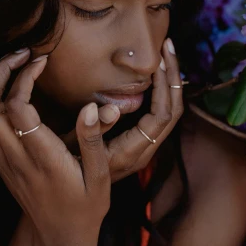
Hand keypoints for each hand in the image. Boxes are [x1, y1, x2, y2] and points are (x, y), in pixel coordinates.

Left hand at [0, 50, 110, 245]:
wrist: (60, 238)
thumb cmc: (86, 206)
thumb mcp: (100, 175)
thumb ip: (93, 140)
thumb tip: (91, 107)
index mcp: (42, 157)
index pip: (16, 107)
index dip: (24, 77)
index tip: (42, 60)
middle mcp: (14, 157)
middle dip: (0, 70)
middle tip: (22, 53)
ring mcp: (1, 160)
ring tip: (12, 65)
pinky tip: (3, 90)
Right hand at [59, 38, 184, 182]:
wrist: (75, 200)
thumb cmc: (71, 174)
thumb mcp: (76, 152)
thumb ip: (91, 132)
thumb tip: (107, 108)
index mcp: (135, 150)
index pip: (162, 114)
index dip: (163, 86)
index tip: (157, 60)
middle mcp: (146, 149)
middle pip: (173, 109)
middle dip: (172, 76)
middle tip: (167, 45)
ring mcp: (145, 146)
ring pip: (169, 110)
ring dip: (169, 81)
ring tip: (164, 53)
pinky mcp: (140, 142)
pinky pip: (159, 112)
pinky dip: (160, 90)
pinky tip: (153, 73)